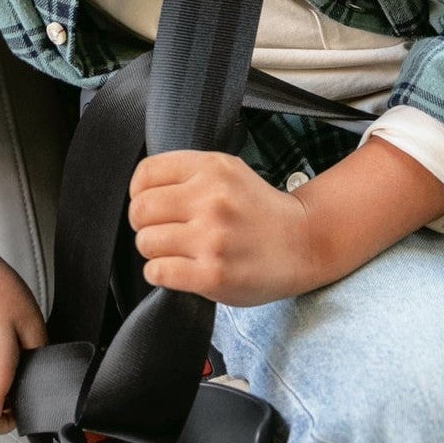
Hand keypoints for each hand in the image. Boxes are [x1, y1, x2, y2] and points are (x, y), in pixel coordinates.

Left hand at [129, 150, 323, 306]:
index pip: (145, 174)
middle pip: (140, 210)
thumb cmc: (259, 211)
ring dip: (154, 251)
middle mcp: (212, 199)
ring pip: (146, 242)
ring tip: (175, 252)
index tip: (151, 204)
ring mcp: (212, 238)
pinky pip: (157, 271)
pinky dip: (159, 273)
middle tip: (161, 231)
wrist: (303, 243)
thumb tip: (141, 191)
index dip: (139, 192)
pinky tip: (176, 270)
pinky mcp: (212, 274)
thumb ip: (189, 174)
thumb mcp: (230, 173)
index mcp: (212, 168)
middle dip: (143, 224)